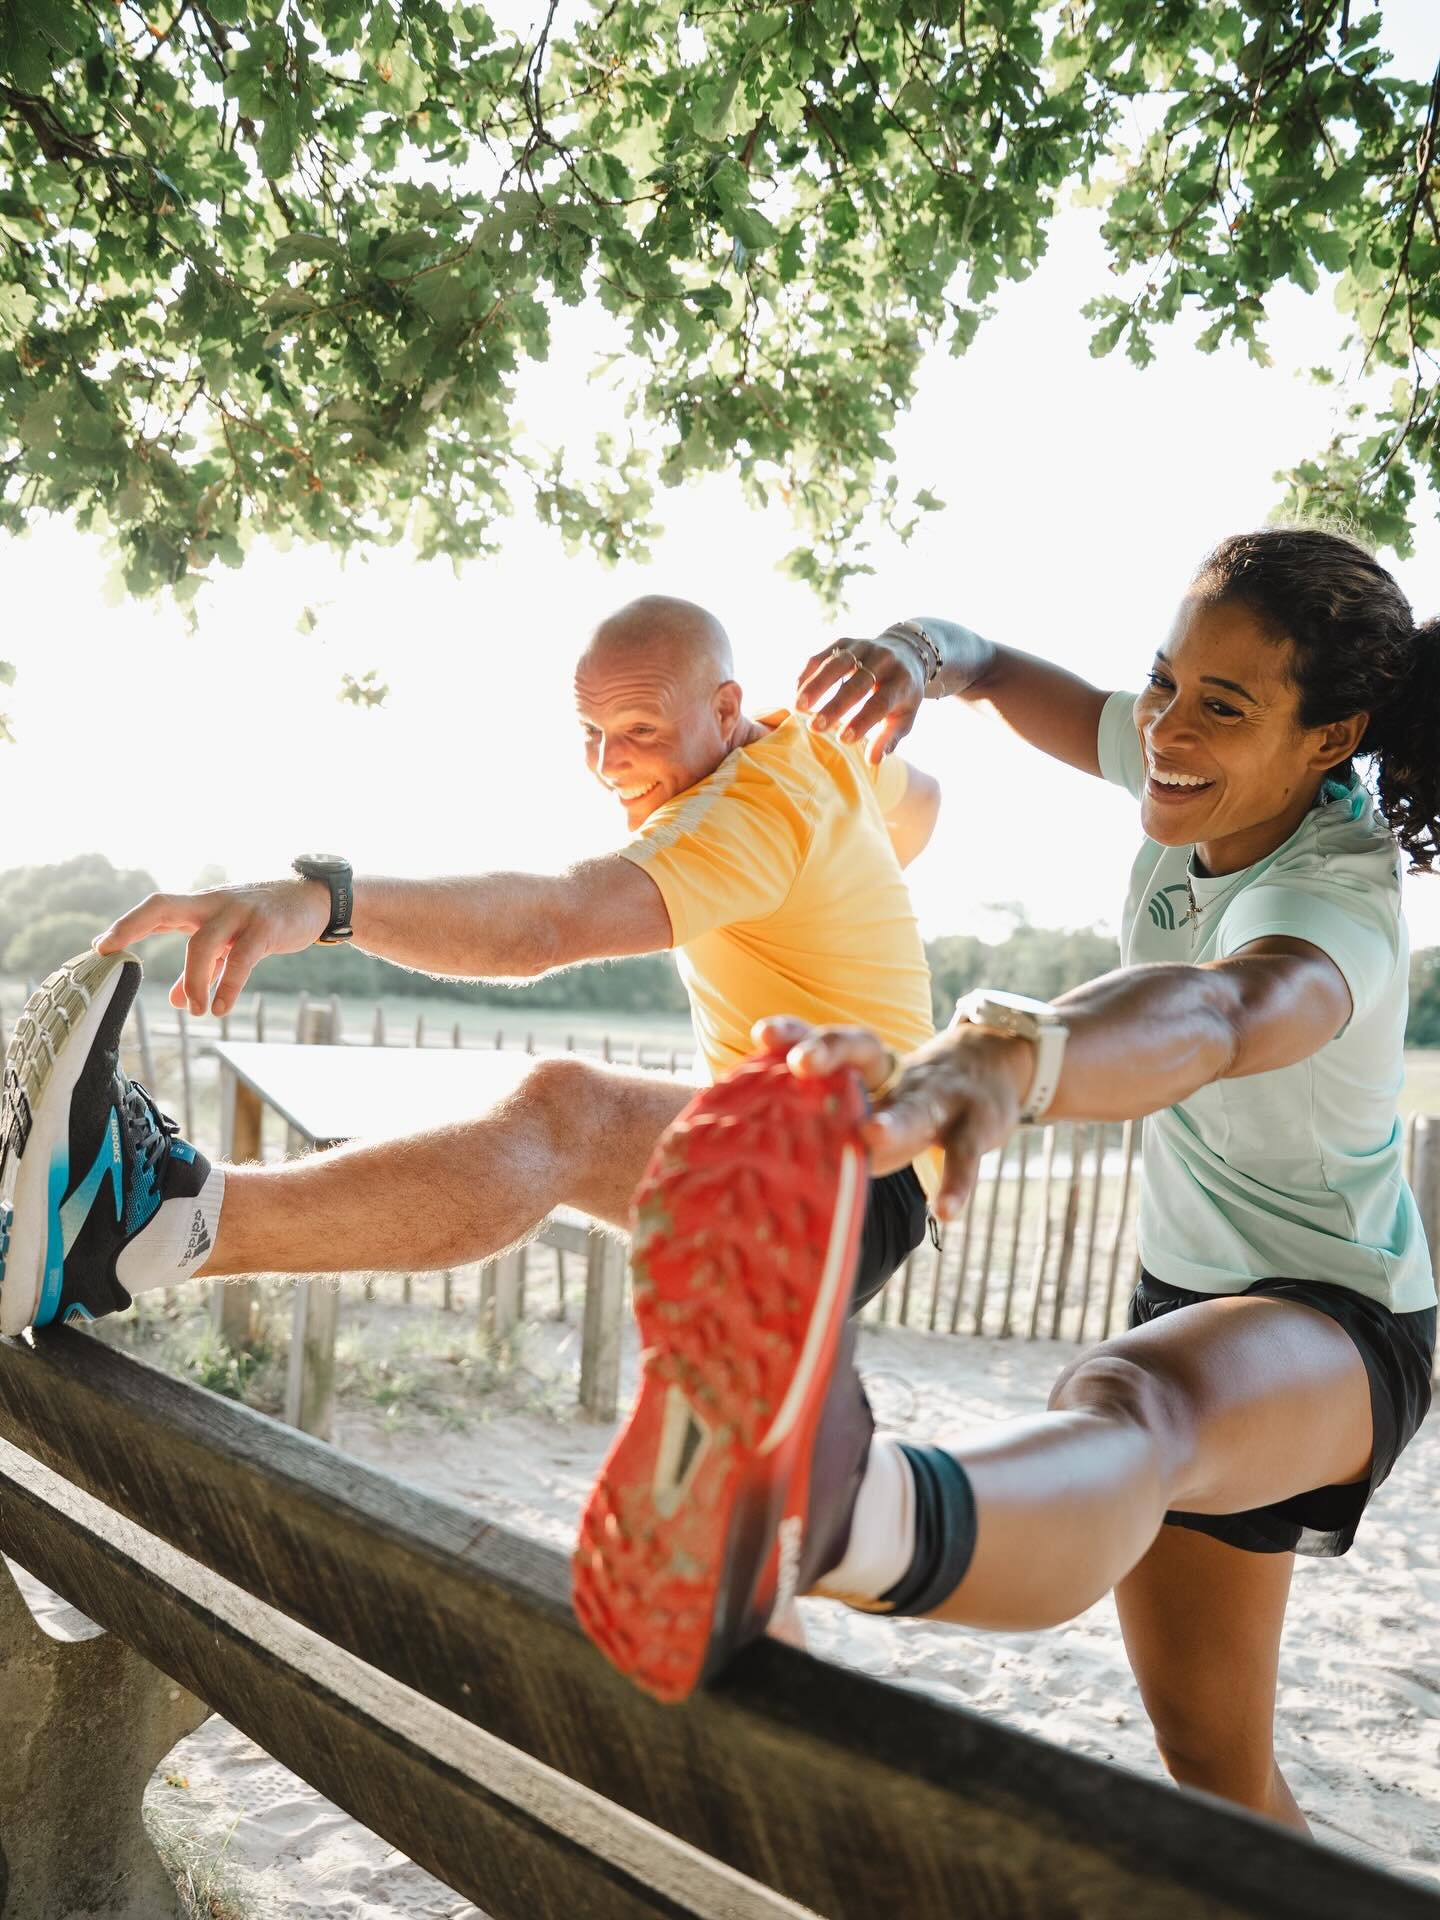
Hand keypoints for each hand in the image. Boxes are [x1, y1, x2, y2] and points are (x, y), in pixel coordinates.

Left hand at [96, 879, 332, 1016]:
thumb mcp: (229, 943)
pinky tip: (219, 1007)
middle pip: (162, 906)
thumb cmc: (264, 919)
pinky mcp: (265, 928)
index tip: (98, 949)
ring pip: (202, 942)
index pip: (154, 910)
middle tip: (109, 952)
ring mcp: (238, 913)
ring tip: (194, 1010)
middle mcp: (211, 903)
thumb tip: (178, 1000)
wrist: (314, 899)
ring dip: (193, 979)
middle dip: (132, 925)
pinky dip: (227, 985)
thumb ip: (203, 969)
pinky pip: (242, 959)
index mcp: (199, 906)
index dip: (125, 926)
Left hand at [753, 1016, 1034, 1218]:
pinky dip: (956, 1183)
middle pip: (865, 1052)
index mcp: (871, 1065)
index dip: (798, 1034)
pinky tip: (946, 1213)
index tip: (762, 1033)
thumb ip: (831, 1119)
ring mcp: (942, 1096)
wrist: (997, 1069)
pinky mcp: (978, 1125)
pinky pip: (966, 1156)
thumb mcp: (874, 1097)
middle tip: (799, 1064)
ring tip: (869, 1134)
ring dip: (894, 1121)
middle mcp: (902, 1073)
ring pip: (916, 1106)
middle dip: (831, 1053)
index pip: (830, 1042)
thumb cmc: (911, 1100)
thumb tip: (757, 1163)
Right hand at [795, 634, 925, 763]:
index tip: (843, 739)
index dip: (863, 720)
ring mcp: (863, 647)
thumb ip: (889, 739)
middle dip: (835, 705)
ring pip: (837, 663)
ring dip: (816, 685)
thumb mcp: (905, 717)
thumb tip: (872, 761)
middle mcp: (884, 660)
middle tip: (815, 727)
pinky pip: (823, 656)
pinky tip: (796, 692)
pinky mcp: (845, 642)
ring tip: (797, 707)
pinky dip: (808, 673)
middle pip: (858, 682)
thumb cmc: (902, 695)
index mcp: (902, 682)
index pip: (881, 702)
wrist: (907, 651)